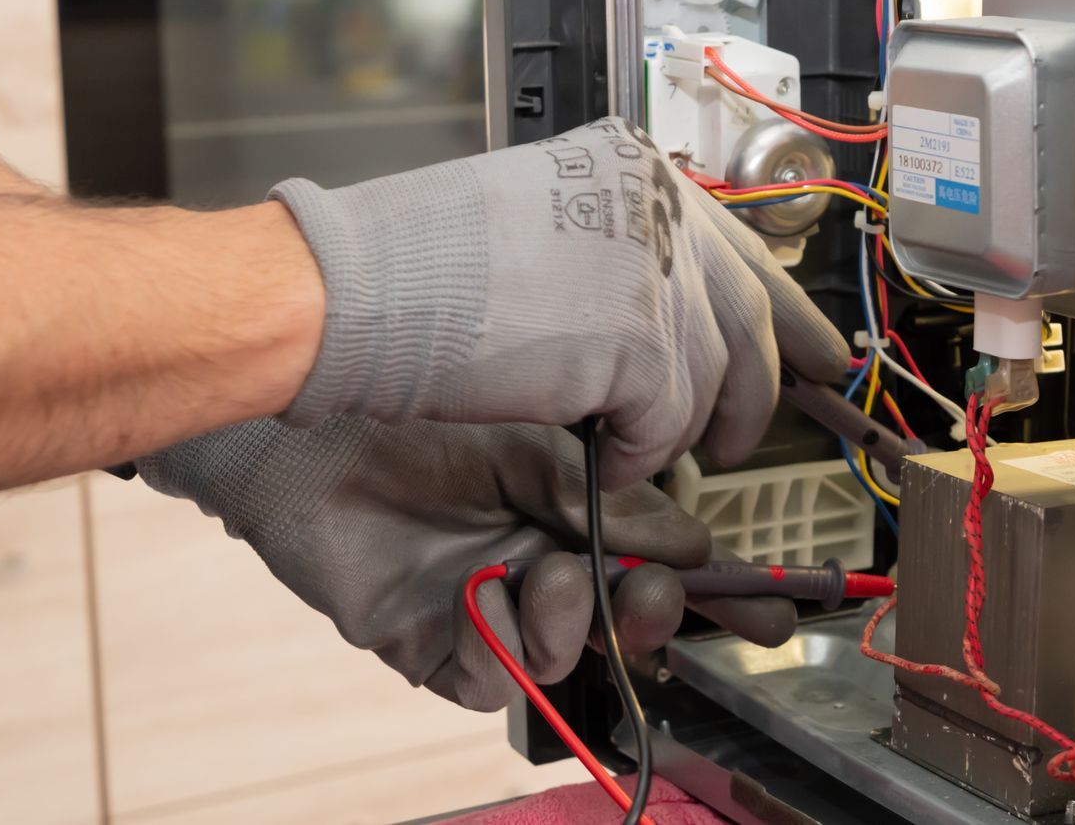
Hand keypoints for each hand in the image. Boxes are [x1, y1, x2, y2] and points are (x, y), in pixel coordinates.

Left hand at [140, 416, 796, 711]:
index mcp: (581, 499)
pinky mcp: (434, 640)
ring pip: (567, 653)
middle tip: (648, 594)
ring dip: (571, 619)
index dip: (718, 590)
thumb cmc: (419, 401)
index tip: (768, 617)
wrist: (307, 418)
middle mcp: (543, 552)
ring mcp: (491, 601)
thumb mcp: (542, 436)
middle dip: (652, 614)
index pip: (665, 553)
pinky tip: (482, 593)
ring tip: (545, 573)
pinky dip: (501, 641)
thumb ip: (619, 497)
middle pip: (626, 616)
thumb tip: (696, 547)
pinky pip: (494, 674)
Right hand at [271, 118, 848, 487]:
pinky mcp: (640, 340)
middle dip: (764, 383)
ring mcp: (655, 269)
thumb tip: (668, 317)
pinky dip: (637, 457)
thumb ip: (614, 260)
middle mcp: (657, 207)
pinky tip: (603, 463)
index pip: (741, 244)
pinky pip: (667, 424)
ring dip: (679, 430)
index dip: (785, 309)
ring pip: (712, 377)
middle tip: (766, 428)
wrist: (358, 290)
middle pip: (747, 312)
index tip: (819, 353)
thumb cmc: (415, 266)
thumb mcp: (545, 230)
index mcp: (634, 172)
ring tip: (652, 455)